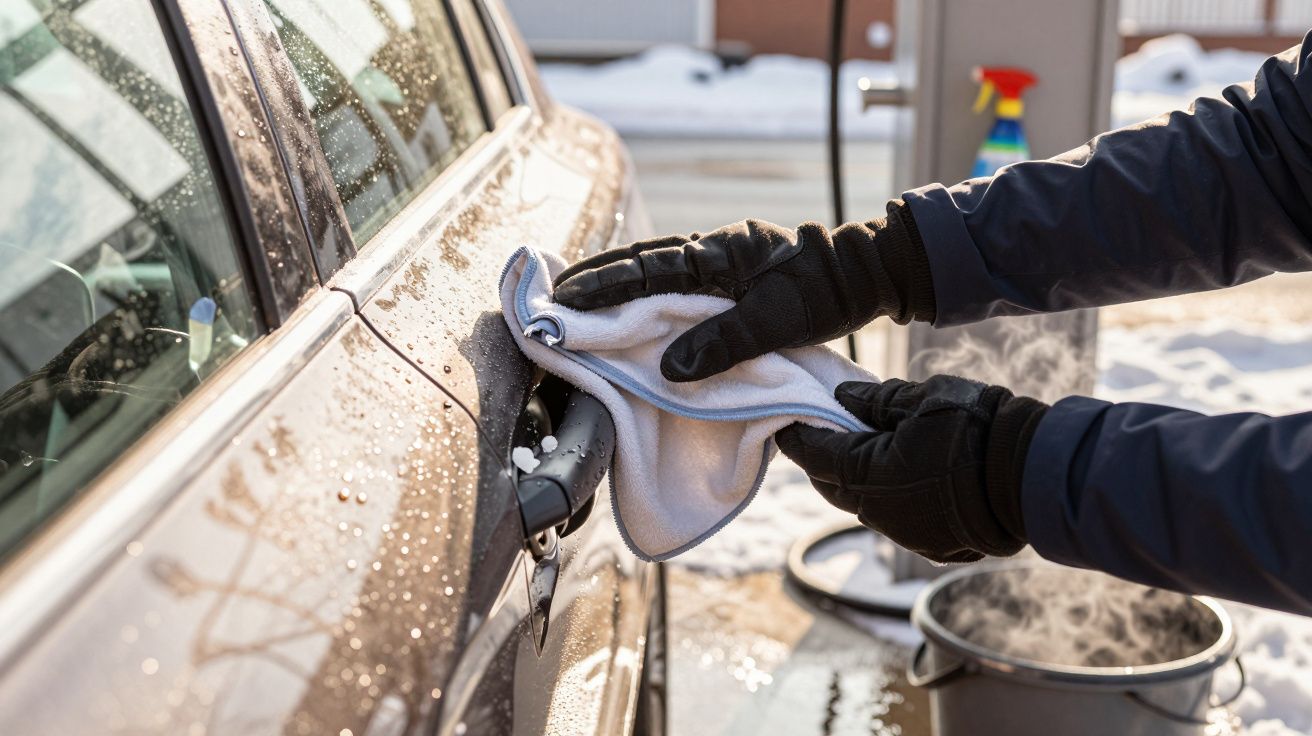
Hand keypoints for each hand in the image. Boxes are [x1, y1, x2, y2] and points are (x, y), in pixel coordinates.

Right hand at [553, 202, 933, 381]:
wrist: (866, 273)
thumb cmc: (827, 292)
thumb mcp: (779, 320)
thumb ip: (724, 342)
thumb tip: (668, 368)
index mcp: (720, 252)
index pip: (648, 268)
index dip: (603, 286)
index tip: (563, 298)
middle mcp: (713, 250)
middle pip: (642, 263)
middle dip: (597, 280)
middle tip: (552, 296)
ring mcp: (720, 262)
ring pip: (656, 271)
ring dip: (618, 285)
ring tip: (578, 301)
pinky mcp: (729, 278)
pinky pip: (676, 285)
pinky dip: (646, 295)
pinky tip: (631, 311)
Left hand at [775, 376, 1048, 562]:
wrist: (1032, 476)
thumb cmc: (976, 427)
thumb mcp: (921, 399)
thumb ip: (875, 401)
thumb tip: (841, 398)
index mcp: (865, 475)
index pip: (813, 455)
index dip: (796, 437)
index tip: (786, 420)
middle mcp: (877, 513)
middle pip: (833, 485)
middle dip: (822, 460)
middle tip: (822, 432)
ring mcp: (905, 534)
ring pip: (864, 505)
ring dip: (858, 480)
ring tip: (866, 449)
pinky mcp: (932, 546)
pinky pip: (896, 520)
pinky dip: (889, 498)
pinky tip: (901, 476)